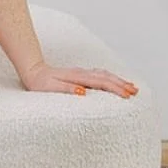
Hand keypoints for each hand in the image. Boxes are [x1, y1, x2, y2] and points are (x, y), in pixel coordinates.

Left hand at [20, 61, 138, 98]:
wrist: (32, 71)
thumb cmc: (40, 83)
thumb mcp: (50, 88)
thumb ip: (67, 89)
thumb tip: (83, 92)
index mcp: (78, 77)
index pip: (101, 82)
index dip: (115, 89)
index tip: (127, 96)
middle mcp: (82, 73)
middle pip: (106, 77)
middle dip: (121, 84)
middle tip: (135, 92)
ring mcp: (81, 72)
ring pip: (104, 74)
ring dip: (118, 80)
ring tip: (130, 87)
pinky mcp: (79, 74)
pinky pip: (99, 75)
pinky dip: (110, 78)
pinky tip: (113, 81)